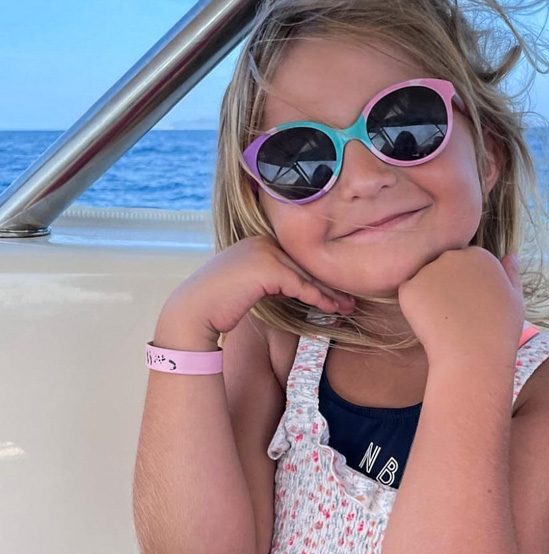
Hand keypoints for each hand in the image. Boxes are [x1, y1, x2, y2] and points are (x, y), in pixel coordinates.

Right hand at [160, 236, 355, 343]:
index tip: (336, 292)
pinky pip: (301, 286)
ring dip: (330, 294)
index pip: (296, 260)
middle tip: (349, 300)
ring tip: (348, 307)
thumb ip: (273, 280)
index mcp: (259, 240)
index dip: (317, 277)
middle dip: (328, 284)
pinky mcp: (268, 268)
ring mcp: (266, 251)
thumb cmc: (219, 304)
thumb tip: (300, 287)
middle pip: (304, 265)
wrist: (193, 312)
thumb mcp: (250, 285)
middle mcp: (263, 240)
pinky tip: (333, 309)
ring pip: (307, 275)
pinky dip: (319, 298)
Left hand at [397, 247, 523, 364]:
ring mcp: (428, 270)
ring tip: (445, 320)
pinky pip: (410, 294)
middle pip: (444, 267)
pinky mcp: (409, 288)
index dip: (468, 285)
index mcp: (479, 254)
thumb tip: (509, 256)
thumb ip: (510, 273)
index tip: (472, 304)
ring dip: (430, 295)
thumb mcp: (515, 298)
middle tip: (457, 313)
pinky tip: (431, 324)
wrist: (474, 356)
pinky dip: (415, 308)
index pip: (466, 261)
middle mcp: (452, 256)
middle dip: (447, 285)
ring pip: (425, 280)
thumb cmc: (499, 331)